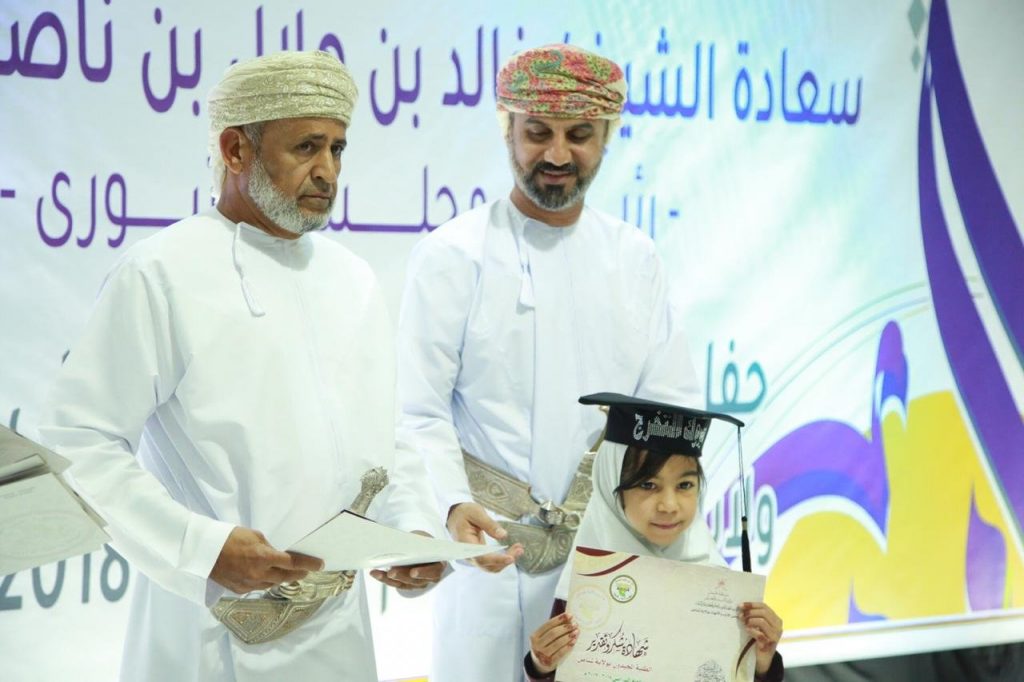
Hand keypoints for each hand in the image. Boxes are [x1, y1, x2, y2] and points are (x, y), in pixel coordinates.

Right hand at [209, 526, 323, 593]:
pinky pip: (258, 587)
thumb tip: (277, 554)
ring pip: (272, 584)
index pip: (293, 562)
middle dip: (299, 573)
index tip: (320, 564)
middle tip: (307, 570)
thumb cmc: (229, 538)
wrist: (203, 552)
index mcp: (264, 557)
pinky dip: (265, 581)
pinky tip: (267, 576)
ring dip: (282, 578)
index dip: (309, 564)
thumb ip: (269, 547)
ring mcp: (249, 585)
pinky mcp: (240, 590)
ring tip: (288, 572)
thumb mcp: (254, 536)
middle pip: (286, 577)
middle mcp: (259, 574)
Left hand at [370, 531, 447, 589]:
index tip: (413, 572)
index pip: (433, 572)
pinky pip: (395, 583)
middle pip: (416, 580)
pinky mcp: (407, 584)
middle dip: (402, 576)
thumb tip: (404, 544)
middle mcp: (430, 577)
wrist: (423, 546)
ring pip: (404, 584)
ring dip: (389, 579)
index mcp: (439, 565)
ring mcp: (418, 583)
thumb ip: (418, 544)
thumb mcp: (425, 539)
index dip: (423, 572)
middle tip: (391, 572)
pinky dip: (384, 579)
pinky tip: (375, 573)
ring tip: (378, 573)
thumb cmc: (425, 541)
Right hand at [446, 502, 523, 572]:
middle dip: (505, 560)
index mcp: (465, 543)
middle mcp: (468, 554)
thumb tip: (503, 535)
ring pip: (491, 566)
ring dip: (505, 561)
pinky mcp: (479, 556)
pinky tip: (512, 551)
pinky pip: (491, 563)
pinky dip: (502, 559)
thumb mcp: (476, 512)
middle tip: (520, 549)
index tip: (511, 558)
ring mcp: (473, 557)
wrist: (455, 516)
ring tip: (519, 549)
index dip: (496, 559)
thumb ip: (489, 524)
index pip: (481, 557)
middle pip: (488, 564)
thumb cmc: (464, 513)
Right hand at [529, 612, 578, 674]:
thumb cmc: (544, 646)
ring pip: (557, 643)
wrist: (539, 664)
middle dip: (565, 628)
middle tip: (575, 624)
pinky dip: (567, 647)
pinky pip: (560, 653)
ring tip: (576, 631)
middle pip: (553, 633)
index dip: (559, 619)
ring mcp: (542, 655)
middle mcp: (537, 645)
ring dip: (568, 636)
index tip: (570, 615)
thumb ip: (553, 628)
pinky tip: (574, 642)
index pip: (547, 625)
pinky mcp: (549, 663)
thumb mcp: (544, 637)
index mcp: (534, 636)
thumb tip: (568, 618)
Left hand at [740, 601, 782, 674]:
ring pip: (762, 621)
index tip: (740, 605)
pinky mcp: (770, 643)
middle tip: (740, 615)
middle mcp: (778, 626)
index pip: (764, 606)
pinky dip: (751, 630)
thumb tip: (742, 607)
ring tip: (744, 623)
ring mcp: (775, 635)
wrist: (763, 659)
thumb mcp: (759, 626)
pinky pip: (759, 633)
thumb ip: (755, 616)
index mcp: (776, 619)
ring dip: (750, 620)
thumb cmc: (759, 640)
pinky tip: (747, 630)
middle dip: (750, 612)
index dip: (752, 604)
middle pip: (764, 612)